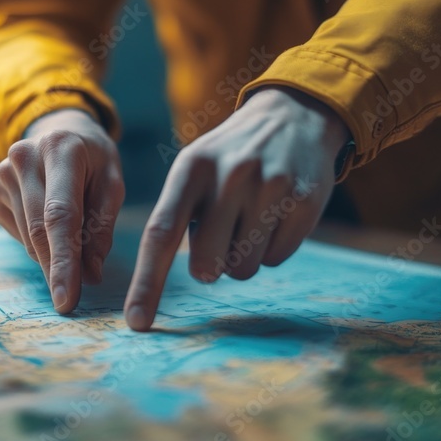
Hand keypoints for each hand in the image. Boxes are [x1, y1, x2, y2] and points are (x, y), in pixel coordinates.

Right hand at [0, 109, 124, 312]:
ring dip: (52, 256)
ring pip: (28, 237)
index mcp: (60, 149)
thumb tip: (90, 275)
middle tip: (69, 301)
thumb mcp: (112, 183)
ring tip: (75, 247)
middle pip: (39, 230)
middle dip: (56, 269)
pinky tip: (52, 225)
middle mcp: (23, 157)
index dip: (64, 260)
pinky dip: (39, 243)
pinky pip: (18, 234)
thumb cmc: (93, 160)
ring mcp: (2, 174)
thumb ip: (102, 226)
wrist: (60, 129)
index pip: (60, 214)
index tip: (67, 297)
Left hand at [123, 86, 351, 330]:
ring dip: (242, 257)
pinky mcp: (304, 203)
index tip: (136, 323)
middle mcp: (230, 176)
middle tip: (221, 238)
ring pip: (243, 269)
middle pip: (206, 264)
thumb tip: (173, 279)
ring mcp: (271, 188)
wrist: (294, 117)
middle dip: (209, 267)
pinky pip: (276, 260)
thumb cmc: (230, 157)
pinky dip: (271, 249)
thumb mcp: (195, 169)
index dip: (147, 283)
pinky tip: (276, 216)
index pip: (161, 234)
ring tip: (251, 216)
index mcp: (192, 168)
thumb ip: (177, 216)